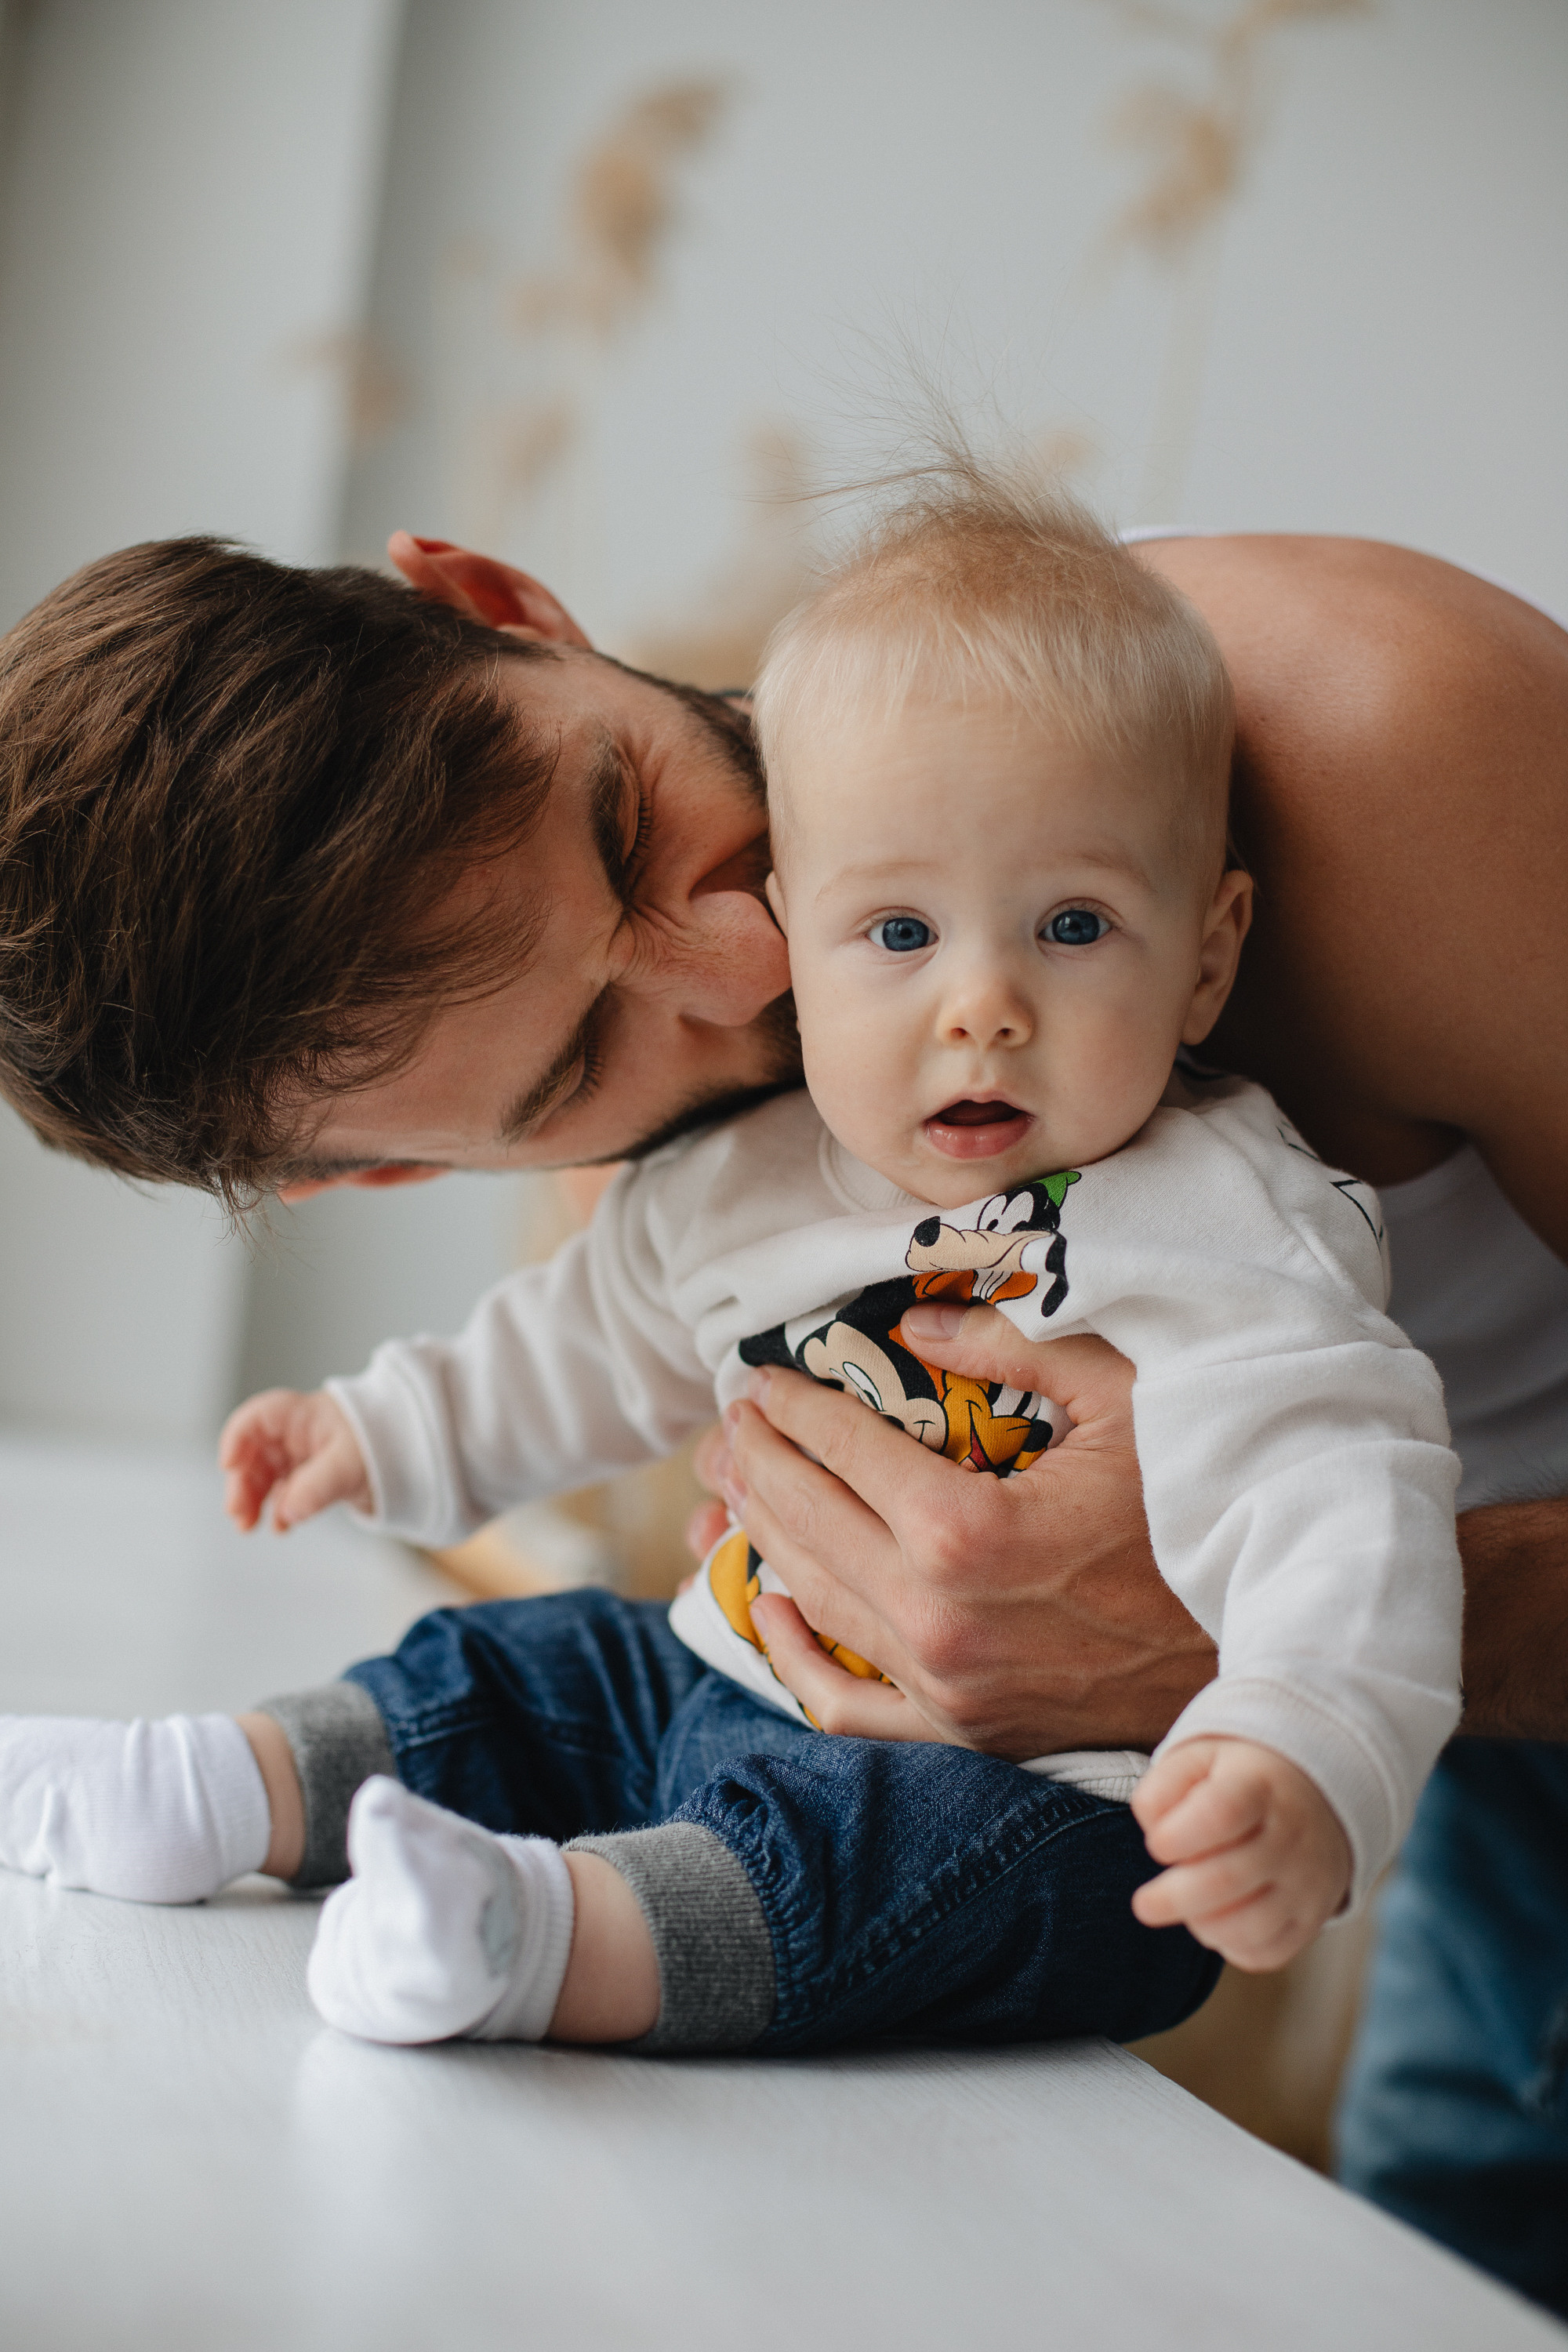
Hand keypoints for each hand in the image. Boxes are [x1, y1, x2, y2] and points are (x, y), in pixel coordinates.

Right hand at [219, 1389, 370, 1531]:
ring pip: (262, 1476)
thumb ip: (317, 1486)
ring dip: (251, 1500)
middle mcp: (296, 1434)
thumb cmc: (384, 1441)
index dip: (237, 1438)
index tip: (229, 1465)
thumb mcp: (351, 1463)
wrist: (412, 1457)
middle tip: (238, 1512)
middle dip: (241, 1482)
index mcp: (303, 1415)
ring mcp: (300, 1457)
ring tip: (247, 1526)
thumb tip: (287, 1510)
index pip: (258, 1418)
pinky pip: (282, 1494)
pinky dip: (277, 1511)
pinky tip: (281, 1527)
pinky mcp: (309, 1480)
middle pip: (253, 1452)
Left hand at [714, 1304, 1216, 1755]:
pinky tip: (768, 1607)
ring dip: (761, 1535)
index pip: (841, 1450)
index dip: (790, 1407)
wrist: (1257, 1644)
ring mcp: (946, 1686)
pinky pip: (847, 1704)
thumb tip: (913, 1327)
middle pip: (805, 1522)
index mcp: (966, 1532)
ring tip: (737, 1484)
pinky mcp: (964, 1730)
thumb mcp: (1120, 1397)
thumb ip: (1010, 1346)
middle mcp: (937, 1618)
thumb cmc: (1193, 1508)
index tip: (759, 1380)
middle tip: (732, 1421)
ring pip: (813, 1601)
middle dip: (757, 1461)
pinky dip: (794, 1657)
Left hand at [1131, 1736, 1351, 1970]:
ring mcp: (1307, 1882)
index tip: (1157, 1845)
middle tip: (1143, 1905)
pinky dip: (1231, 1946)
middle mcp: (1291, 1836)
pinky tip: (1217, 1920)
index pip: (1219, 1814)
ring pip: (1247, 1926)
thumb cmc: (1239, 1782)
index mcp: (1259, 1788)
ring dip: (1202, 1924)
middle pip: (1227, 1879)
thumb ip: (1162, 1787)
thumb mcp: (1199, 1760)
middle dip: (1174, 1898)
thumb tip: (1153, 1834)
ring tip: (1187, 1906)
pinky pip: (1266, 1952)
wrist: (1317, 1802)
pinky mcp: (1311, 1919)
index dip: (1177, 1836)